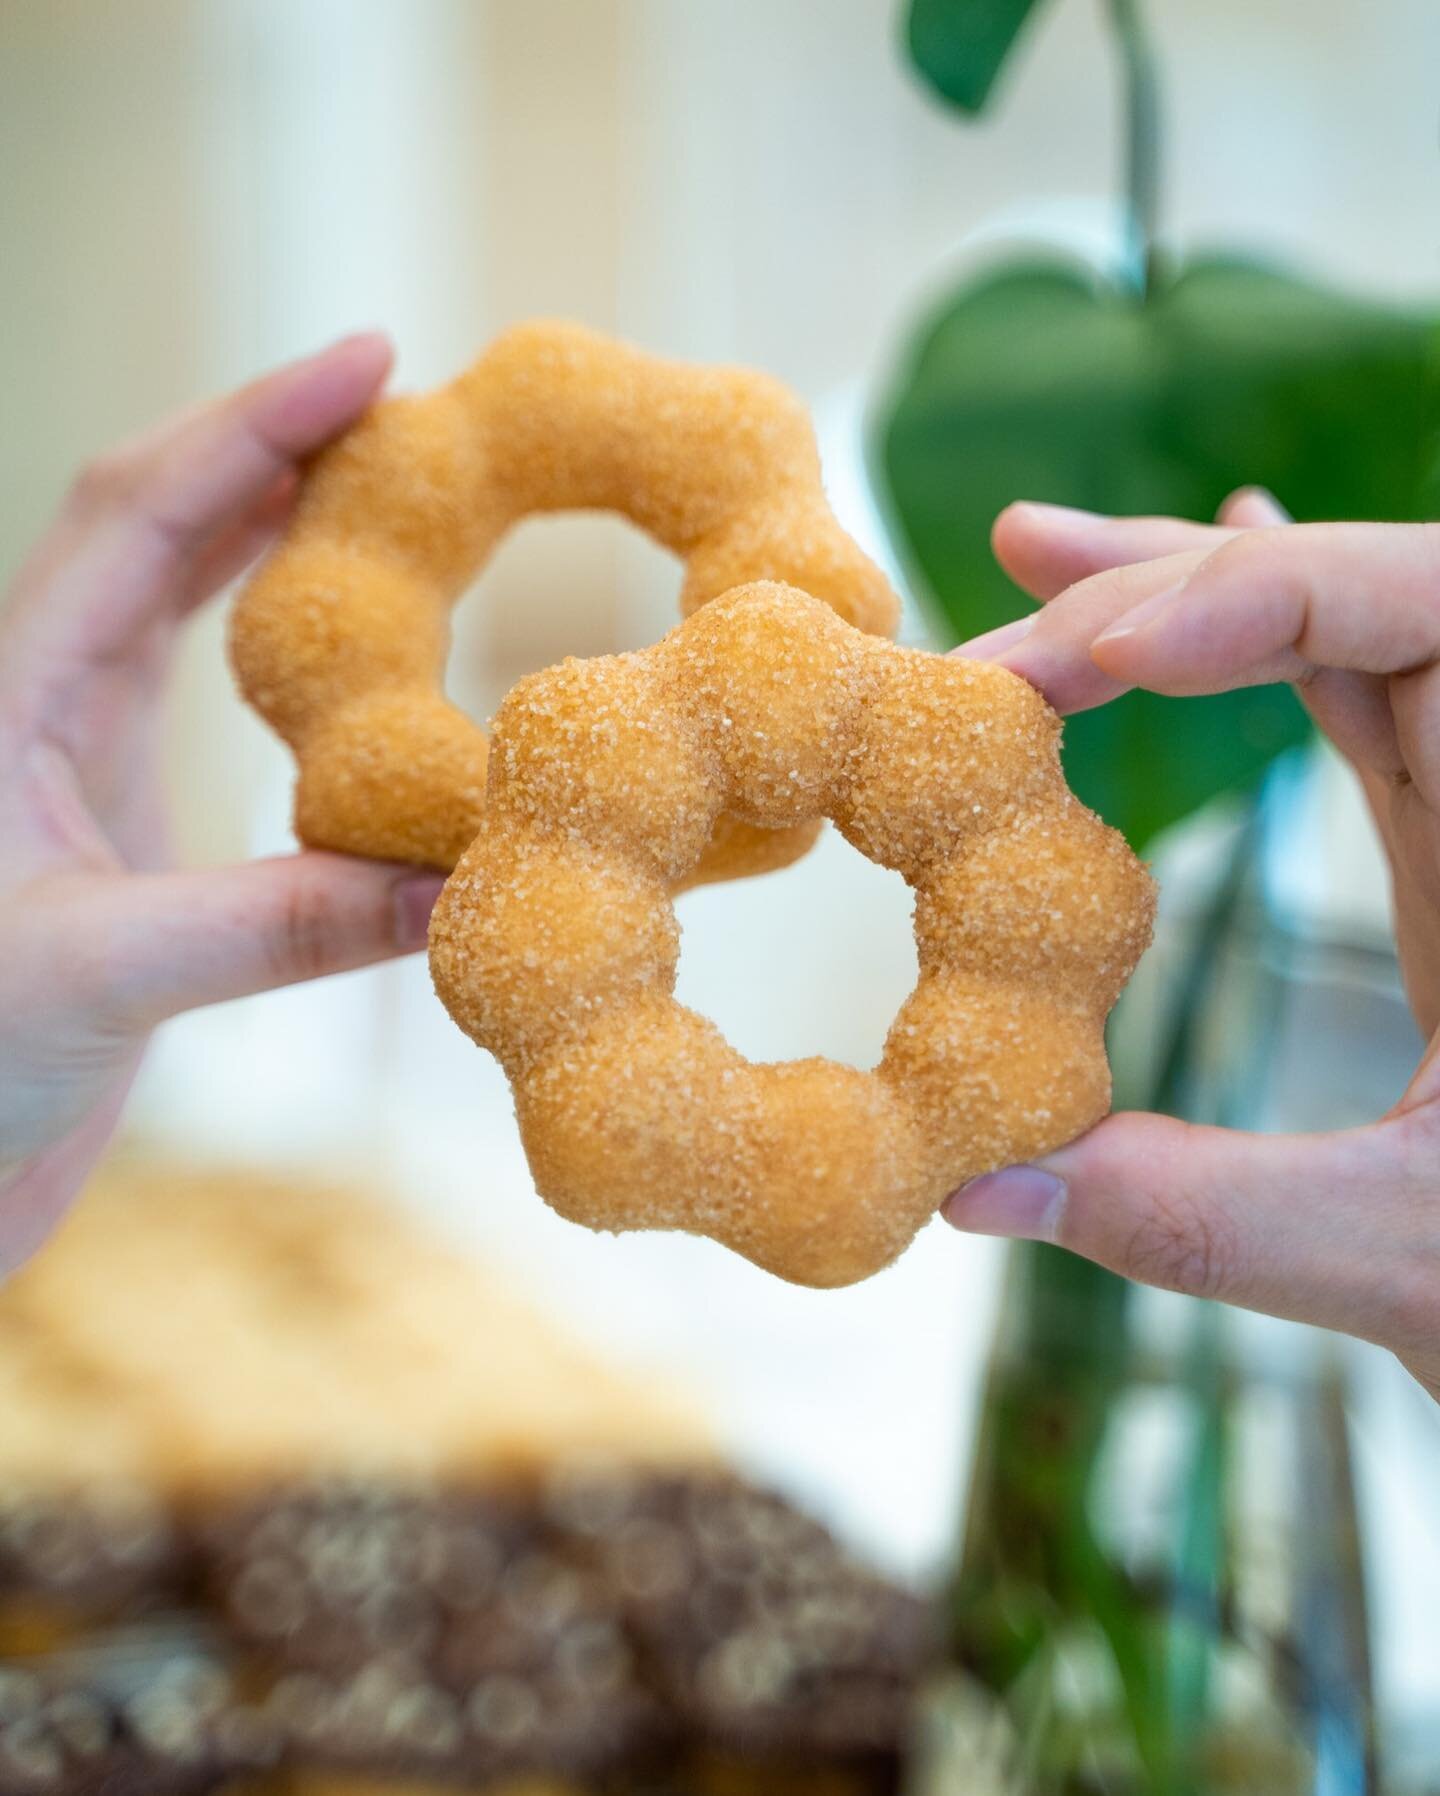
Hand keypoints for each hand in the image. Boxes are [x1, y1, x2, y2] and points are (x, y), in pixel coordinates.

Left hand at [0, 338, 445, 1271]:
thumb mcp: (102, 981)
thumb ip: (278, 927)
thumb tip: (458, 885)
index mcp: (6, 695)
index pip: (139, 510)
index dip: (255, 421)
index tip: (372, 359)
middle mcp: (34, 699)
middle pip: (159, 520)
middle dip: (274, 446)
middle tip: (404, 407)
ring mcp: (67, 755)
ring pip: (174, 594)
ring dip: (270, 528)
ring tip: (383, 485)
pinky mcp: (107, 822)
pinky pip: (195, 687)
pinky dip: (272, 642)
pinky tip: (339, 640)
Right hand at [942, 490, 1439, 1397]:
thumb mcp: (1414, 1262)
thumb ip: (1202, 1218)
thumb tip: (973, 1187)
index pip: (1430, 608)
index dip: (1263, 590)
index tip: (1095, 656)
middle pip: (1363, 598)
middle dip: (1169, 596)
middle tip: (1000, 639)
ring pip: (1348, 629)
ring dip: (1184, 594)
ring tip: (1035, 561)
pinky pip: (1363, 691)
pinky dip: (1259, 637)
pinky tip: (1184, 617)